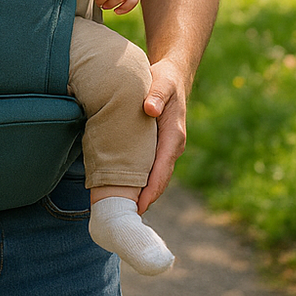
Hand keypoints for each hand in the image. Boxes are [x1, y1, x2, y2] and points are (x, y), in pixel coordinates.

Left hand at [138, 57, 188, 212]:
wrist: (173, 76)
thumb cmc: (165, 80)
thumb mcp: (162, 82)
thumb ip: (156, 94)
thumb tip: (149, 108)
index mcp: (174, 136)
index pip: (162, 169)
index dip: (150, 189)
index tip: (138, 206)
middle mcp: (172, 147)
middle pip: (159, 180)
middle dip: (144, 199)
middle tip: (125, 218)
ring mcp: (165, 149)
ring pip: (154, 177)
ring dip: (141, 194)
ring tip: (122, 212)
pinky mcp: (157, 147)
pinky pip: (149, 169)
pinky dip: (139, 182)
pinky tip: (124, 191)